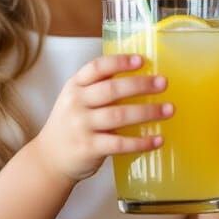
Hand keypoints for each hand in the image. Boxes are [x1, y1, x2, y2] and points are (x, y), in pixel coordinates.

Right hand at [34, 54, 170, 182]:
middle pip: (112, 90)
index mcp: (75, 86)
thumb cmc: (71, 124)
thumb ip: (100, 88)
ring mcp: (82, 126)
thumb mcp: (77, 99)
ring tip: (169, 109)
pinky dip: (141, 142)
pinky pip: (119, 144)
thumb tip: (143, 77)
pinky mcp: (89, 148)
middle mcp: (76, 103)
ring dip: (147, 112)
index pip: (96, 68)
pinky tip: (157, 140)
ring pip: (119, 115)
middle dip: (140, 85)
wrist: (49, 158)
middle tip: (163, 83)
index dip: (119, 62)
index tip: (141, 60)